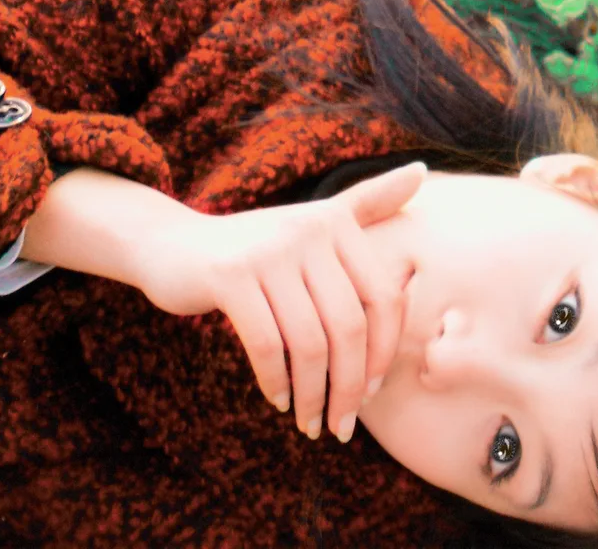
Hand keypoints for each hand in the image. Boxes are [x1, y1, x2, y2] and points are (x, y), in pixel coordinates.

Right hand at [135, 160, 426, 442]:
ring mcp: (269, 251)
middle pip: (349, 326)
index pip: (382, 298)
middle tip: (341, 426)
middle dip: (349, 386)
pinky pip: (268, 345)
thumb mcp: (314, 221)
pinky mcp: (231, 276)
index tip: (370, 392)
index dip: (383, 352)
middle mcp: (309, 230)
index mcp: (337, 222)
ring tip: (311, 423)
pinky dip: (277, 382)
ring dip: (314, 395)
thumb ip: (368, 201)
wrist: (175, 245)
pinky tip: (280, 401)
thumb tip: (422, 171)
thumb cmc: (258, 247)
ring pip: (310, 342)